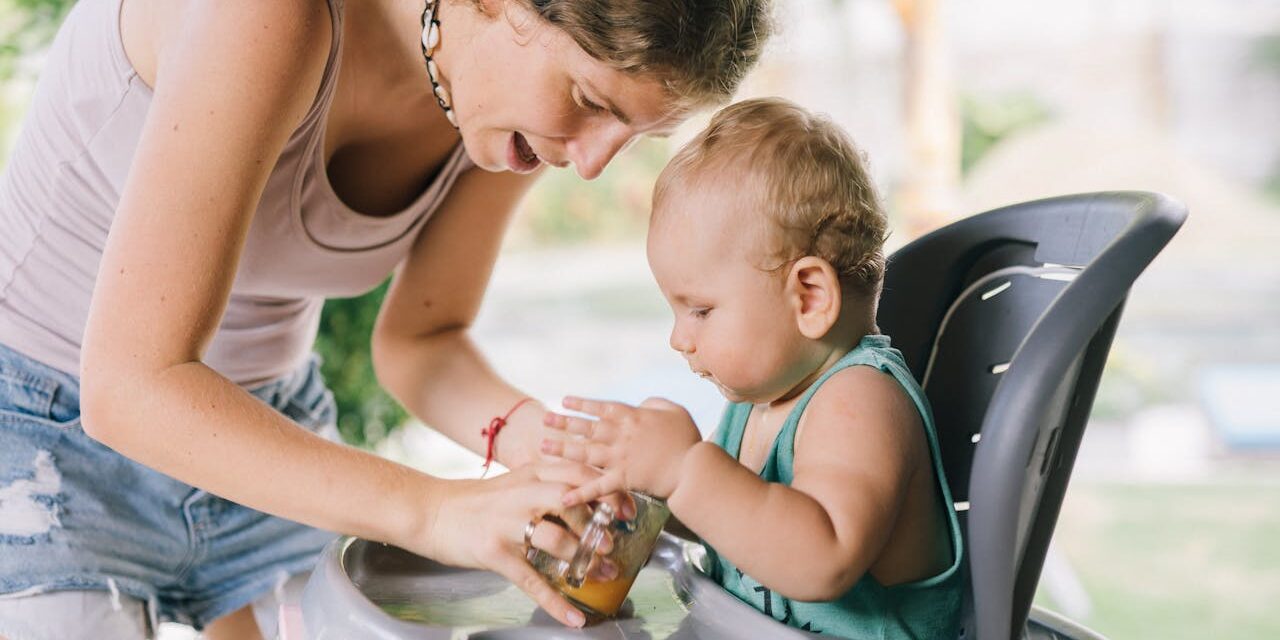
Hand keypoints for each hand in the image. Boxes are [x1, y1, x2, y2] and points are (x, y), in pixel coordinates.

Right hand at [405, 462, 604, 627]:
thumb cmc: (478, 501)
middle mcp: (524, 493)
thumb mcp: (516, 482)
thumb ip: (549, 486)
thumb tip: (590, 502)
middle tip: (615, 544)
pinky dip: (556, 602)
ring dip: (585, 559)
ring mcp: (508, 523)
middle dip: (601, 525)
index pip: (580, 474)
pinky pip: (532, 581)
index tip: (628, 510)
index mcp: (533, 473)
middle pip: (574, 502)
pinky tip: (574, 617)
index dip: (609, 491)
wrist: (431, 511)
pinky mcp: (495, 552)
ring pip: (558, 539)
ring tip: (602, 572)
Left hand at [541, 396, 700, 503]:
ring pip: (585, 452)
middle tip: (544, 421)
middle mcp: (620, 435)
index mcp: (632, 416)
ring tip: (543, 447)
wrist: (693, 468)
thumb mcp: (673, 409)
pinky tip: (563, 496)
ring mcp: (619, 457)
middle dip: (563, 424)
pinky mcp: (623, 479)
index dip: (581, 404)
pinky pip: (597, 486)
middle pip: (586, 427)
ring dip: (562, 450)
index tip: (564, 402)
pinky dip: (580, 493)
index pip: (601, 407)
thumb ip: (654, 403)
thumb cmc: (688, 438)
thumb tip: (641, 404)